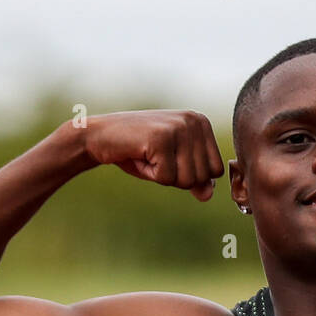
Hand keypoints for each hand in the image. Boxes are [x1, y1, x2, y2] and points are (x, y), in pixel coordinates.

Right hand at [83, 110, 224, 199]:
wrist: (100, 136)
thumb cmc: (139, 151)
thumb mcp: (173, 166)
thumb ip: (195, 179)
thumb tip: (208, 195)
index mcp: (202, 123)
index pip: (215, 170)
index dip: (189, 174)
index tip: (168, 157)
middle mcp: (194, 121)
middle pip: (203, 177)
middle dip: (176, 176)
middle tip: (155, 157)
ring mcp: (179, 127)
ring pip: (187, 180)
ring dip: (163, 176)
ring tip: (148, 155)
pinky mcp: (161, 138)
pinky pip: (166, 178)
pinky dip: (150, 174)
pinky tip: (139, 155)